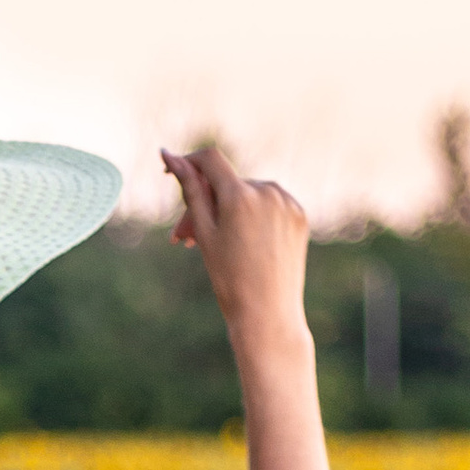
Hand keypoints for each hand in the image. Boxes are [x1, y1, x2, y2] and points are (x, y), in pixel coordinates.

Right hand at [163, 147, 310, 366]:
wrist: (268, 315)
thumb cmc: (229, 279)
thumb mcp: (204, 233)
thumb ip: (190, 189)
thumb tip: (170, 154)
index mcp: (240, 196)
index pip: (210, 160)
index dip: (188, 162)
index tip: (172, 172)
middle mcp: (268, 192)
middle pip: (227, 184)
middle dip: (204, 204)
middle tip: (182, 238)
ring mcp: (287, 203)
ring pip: (247, 194)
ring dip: (226, 211)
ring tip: (212, 244)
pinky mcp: (299, 215)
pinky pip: (269, 205)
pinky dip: (252, 216)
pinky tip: (241, 242)